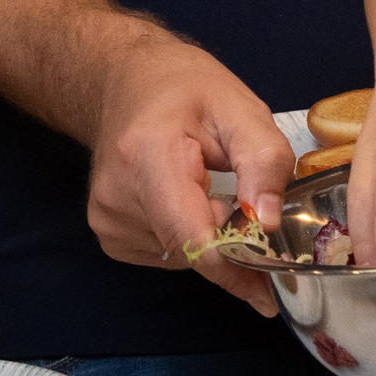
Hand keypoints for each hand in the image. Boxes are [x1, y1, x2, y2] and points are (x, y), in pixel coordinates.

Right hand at [85, 40, 291, 314]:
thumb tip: (269, 224)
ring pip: (180, 256)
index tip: (269, 293)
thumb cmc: (186, 89)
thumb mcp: (240, 108)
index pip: (189, 236)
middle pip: (189, 249)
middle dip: (232, 245)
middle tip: (257, 212)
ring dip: (210, 237)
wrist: (126, 81)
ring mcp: (106, 220)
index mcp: (147, 157)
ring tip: (213, 188)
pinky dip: (188, 236)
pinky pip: (164, 254)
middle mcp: (117, 196)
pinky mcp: (108, 234)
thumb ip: (263, 161)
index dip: (232, 270)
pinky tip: (188, 199)